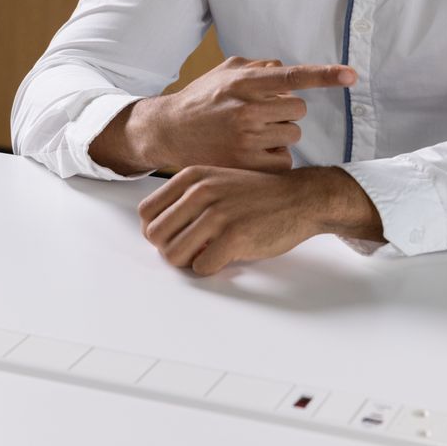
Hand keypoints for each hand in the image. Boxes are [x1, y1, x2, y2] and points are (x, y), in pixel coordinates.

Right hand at [90, 56, 355, 174]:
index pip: (291, 76)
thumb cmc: (200, 99)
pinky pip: (283, 161)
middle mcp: (246, 110)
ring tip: (252, 134)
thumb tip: (285, 69)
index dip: (324, 75)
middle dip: (286, 112)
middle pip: (298, 110)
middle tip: (262, 115)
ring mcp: (246, 139)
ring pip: (291, 136)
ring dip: (279, 135)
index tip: (351, 74)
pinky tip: (253, 153)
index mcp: (243, 82)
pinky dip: (274, 158)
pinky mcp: (245, 165)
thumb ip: (257, 67)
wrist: (167, 131)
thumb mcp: (224, 72)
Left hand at [138, 164, 384, 275]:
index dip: (158, 231)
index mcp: (193, 177)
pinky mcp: (234, 237)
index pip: (146, 213)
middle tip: (192, 248)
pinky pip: (201, 267)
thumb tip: (154, 230)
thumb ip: (186, 198)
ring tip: (209, 253)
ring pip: (173, 255)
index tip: (177, 235)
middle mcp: (201, 192)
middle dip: (170, 248)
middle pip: (155, 236)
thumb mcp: (217, 181)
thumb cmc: (257, 194)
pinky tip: (226, 256)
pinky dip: (211, 268)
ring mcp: (218, 214)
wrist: (300, 197)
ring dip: (189, 261)